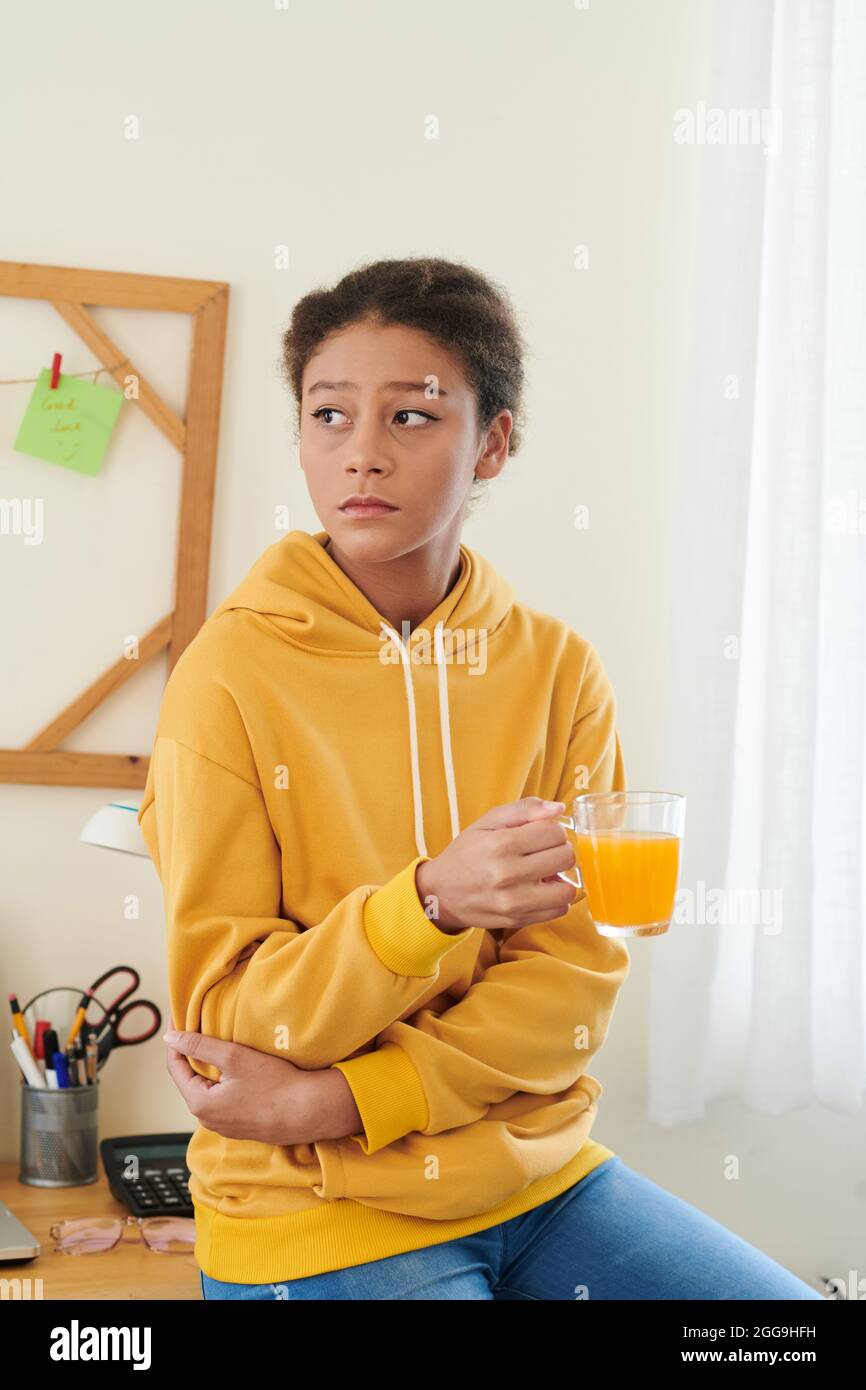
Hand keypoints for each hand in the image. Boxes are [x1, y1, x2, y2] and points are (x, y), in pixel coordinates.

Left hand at [163, 1029, 359, 1145]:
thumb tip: (170, 1039)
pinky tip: (235, 1069)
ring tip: (216, 1044)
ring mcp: (224, 1125)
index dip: (175, 1041)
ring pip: (207, 1089)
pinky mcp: (240, 1125)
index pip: (175, 1067)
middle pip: (190, 1079)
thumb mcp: (234, 1057)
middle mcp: (207, 1119)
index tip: (178, 1020)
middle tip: (197, 1028)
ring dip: (208, 1067)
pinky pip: (222, 1099)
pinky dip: (222, 1081)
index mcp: (200, 1103)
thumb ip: (199, 1045)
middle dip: (192, 1053)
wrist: (308, 1111)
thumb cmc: (274, 1085)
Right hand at [415, 796, 578, 933]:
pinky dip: (554, 899)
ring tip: (545, 873)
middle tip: (545, 852)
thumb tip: (559, 809)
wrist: (441, 893)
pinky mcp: (517, 920)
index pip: (555, 833)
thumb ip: (524, 809)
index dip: (554, 830)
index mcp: (500, 844)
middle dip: (560, 851)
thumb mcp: (487, 822)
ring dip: (561, 878)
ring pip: (566, 889)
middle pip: (565, 858)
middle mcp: (507, 874)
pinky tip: (539, 890)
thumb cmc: (467, 853)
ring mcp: (513, 901)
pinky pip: (558, 910)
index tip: (543, 834)